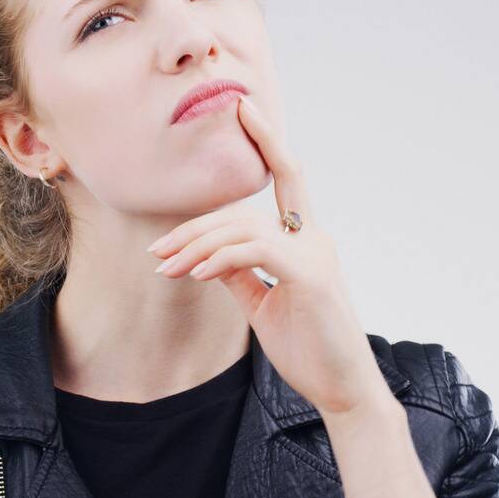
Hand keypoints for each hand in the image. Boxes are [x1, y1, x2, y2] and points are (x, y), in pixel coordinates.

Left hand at [147, 94, 397, 417]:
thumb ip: (240, 275)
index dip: (267, 139)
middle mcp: (313, 238)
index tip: (243, 107)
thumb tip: (207, 257)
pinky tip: (193, 273)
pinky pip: (253, 252)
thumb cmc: (308, 348)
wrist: (343, 390)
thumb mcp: (264, 306)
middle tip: (155, 250)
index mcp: (306, 239)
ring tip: (163, 268)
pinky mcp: (311, 276)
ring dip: (195, 247)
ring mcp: (315, 254)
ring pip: (242, 228)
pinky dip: (218, 258)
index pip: (287, 176)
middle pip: (244, 210)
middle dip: (195, 225)